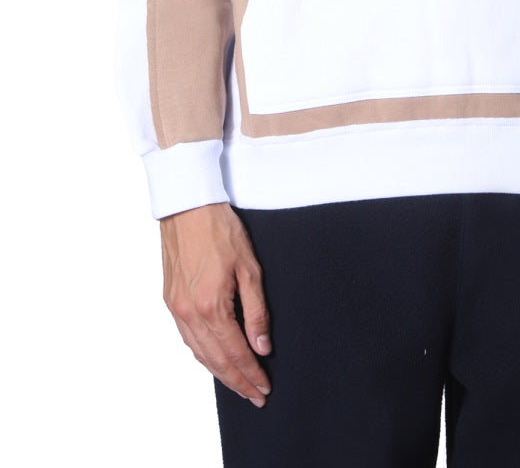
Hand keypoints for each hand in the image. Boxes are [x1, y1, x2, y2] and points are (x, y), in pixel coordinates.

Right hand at [160, 202, 271, 406]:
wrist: (188, 207)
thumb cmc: (220, 231)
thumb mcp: (250, 268)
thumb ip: (257, 311)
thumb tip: (262, 347)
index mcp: (211, 306)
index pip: (235, 353)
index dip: (251, 374)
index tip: (264, 388)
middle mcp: (189, 313)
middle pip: (215, 360)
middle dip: (237, 381)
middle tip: (255, 396)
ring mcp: (176, 308)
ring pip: (199, 353)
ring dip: (219, 372)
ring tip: (238, 384)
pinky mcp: (170, 300)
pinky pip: (188, 338)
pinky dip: (203, 354)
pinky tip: (214, 359)